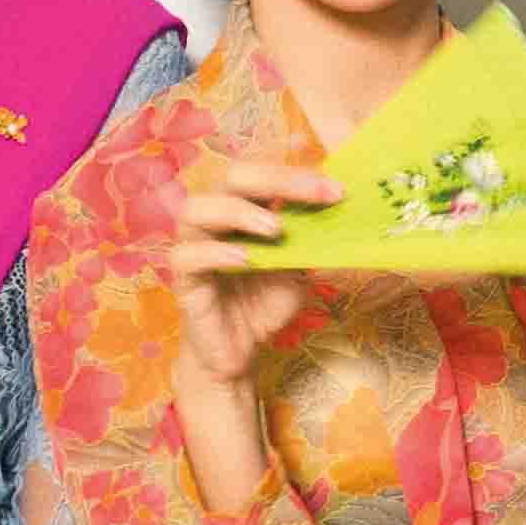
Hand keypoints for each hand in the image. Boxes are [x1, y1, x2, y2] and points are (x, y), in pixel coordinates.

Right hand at [165, 152, 340, 391]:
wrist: (241, 350)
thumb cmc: (265, 302)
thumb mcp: (298, 269)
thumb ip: (309, 242)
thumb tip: (342, 215)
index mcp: (245, 207)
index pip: (264, 174)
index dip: (298, 176)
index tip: (337, 190)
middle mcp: (216, 217)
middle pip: (231, 177)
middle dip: (276, 179)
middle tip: (315, 194)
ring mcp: (194, 244)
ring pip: (197, 208)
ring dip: (239, 211)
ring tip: (275, 228)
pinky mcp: (183, 278)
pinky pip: (187, 256)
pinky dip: (216, 253)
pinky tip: (244, 259)